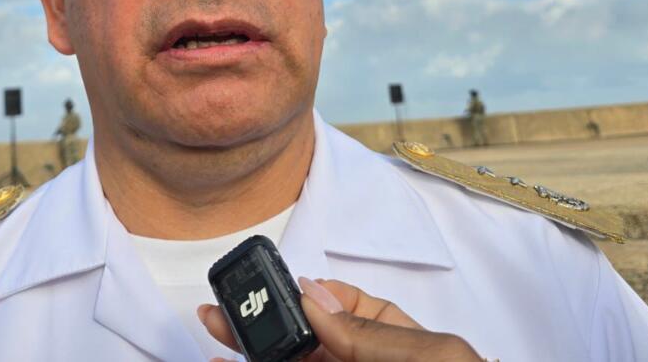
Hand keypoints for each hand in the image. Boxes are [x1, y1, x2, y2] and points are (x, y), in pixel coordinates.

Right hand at [198, 276, 481, 361]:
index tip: (264, 291)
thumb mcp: (432, 356)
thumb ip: (369, 332)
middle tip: (218, 317)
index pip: (334, 308)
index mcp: (393, 338)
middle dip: (258, 328)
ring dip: (254, 358)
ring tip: (215, 349)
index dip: (295, 298)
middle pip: (302, 343)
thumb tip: (313, 298)